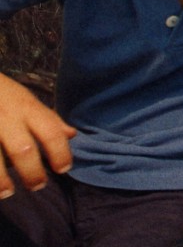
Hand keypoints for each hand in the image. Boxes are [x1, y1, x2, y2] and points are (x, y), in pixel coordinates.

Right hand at [0, 73, 74, 197]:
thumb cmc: (2, 94)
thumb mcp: (27, 100)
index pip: (51, 132)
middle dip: (32, 172)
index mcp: (27, 109)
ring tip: (6, 193)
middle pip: (22, 150)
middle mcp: (7, 119)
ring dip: (0, 179)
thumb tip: (72, 134)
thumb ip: (48, 118)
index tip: (63, 169)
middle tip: (38, 186)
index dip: (60, 152)